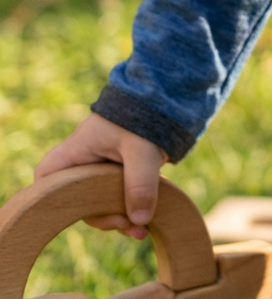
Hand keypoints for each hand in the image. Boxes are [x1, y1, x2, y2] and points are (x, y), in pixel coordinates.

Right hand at [34, 113, 168, 240]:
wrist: (166, 98)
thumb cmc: (144, 116)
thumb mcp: (142, 150)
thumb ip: (140, 183)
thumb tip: (140, 220)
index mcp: (75, 152)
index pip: (47, 181)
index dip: (55, 201)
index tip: (81, 215)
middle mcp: (83, 162)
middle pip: (78, 201)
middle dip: (103, 218)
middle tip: (129, 226)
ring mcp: (100, 168)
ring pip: (99, 202)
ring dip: (119, 218)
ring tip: (141, 230)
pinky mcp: (118, 172)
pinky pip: (116, 197)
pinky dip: (128, 210)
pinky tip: (144, 223)